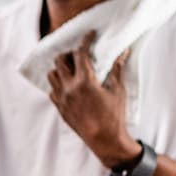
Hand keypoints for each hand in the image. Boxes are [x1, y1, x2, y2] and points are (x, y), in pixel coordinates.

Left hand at [47, 31, 138, 167]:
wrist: (104, 140)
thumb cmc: (114, 116)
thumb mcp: (118, 90)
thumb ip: (117, 69)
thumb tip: (123, 52)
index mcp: (85, 81)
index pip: (80, 53)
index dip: (85, 41)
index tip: (89, 34)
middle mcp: (69, 88)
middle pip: (60, 61)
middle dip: (69, 54)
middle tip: (79, 55)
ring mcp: (62, 99)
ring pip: (52, 75)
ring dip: (60, 68)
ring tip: (72, 69)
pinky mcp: (59, 108)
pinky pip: (52, 90)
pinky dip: (58, 84)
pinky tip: (68, 85)